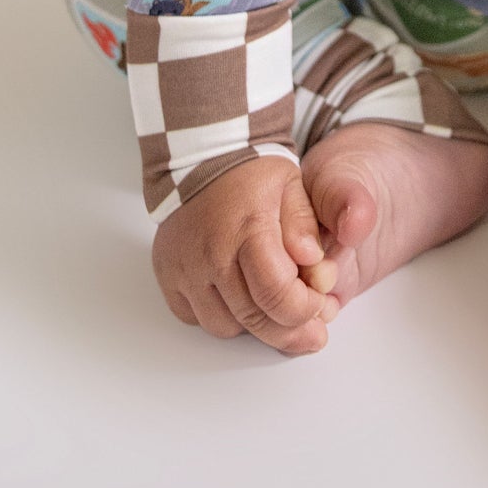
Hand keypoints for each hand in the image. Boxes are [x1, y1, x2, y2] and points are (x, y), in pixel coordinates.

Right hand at [151, 154, 340, 354]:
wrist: (201, 156)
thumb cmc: (251, 171)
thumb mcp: (293, 185)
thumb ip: (305, 227)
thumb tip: (316, 267)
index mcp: (247, 228)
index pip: (277, 294)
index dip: (304, 311)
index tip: (320, 305)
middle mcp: (210, 254)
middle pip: (252, 319)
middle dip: (288, 331)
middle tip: (311, 332)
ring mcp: (184, 268)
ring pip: (224, 327)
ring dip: (252, 324)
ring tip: (271, 304)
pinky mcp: (167, 276)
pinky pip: (195, 318)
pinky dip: (221, 315)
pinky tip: (239, 296)